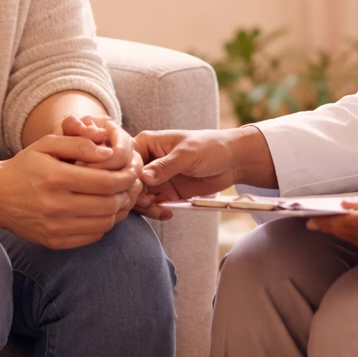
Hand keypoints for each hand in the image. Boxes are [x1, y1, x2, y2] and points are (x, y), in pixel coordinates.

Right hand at [0, 134, 140, 248]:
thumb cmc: (25, 165)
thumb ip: (79, 144)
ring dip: (120, 209)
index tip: (134, 169)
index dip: (127, 176)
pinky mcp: (55, 242)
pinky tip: (104, 209)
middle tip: (133, 183)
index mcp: (55, 178)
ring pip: (105, 223)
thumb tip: (109, 151)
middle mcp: (55, 206)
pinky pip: (93, 236)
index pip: (106, 182)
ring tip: (122, 195)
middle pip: (109, 205)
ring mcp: (55, 228)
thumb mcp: (47, 144)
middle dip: (128, 193)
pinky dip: (105, 223)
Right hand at [132, 127, 274, 219]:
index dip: (128, 177)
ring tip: (163, 210)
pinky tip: (169, 212)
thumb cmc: (210, 147)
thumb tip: (143, 177)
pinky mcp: (164, 192)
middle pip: (128, 183)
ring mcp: (154, 178)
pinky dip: (156, 212)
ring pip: (137, 198)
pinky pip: (152, 206)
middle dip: (137, 197)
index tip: (140, 188)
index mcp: (146, 143)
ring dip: (146, 208)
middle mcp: (146, 161)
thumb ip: (165, 166)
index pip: (126, 162)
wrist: (231, 161)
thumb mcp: (187, 154)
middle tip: (152, 204)